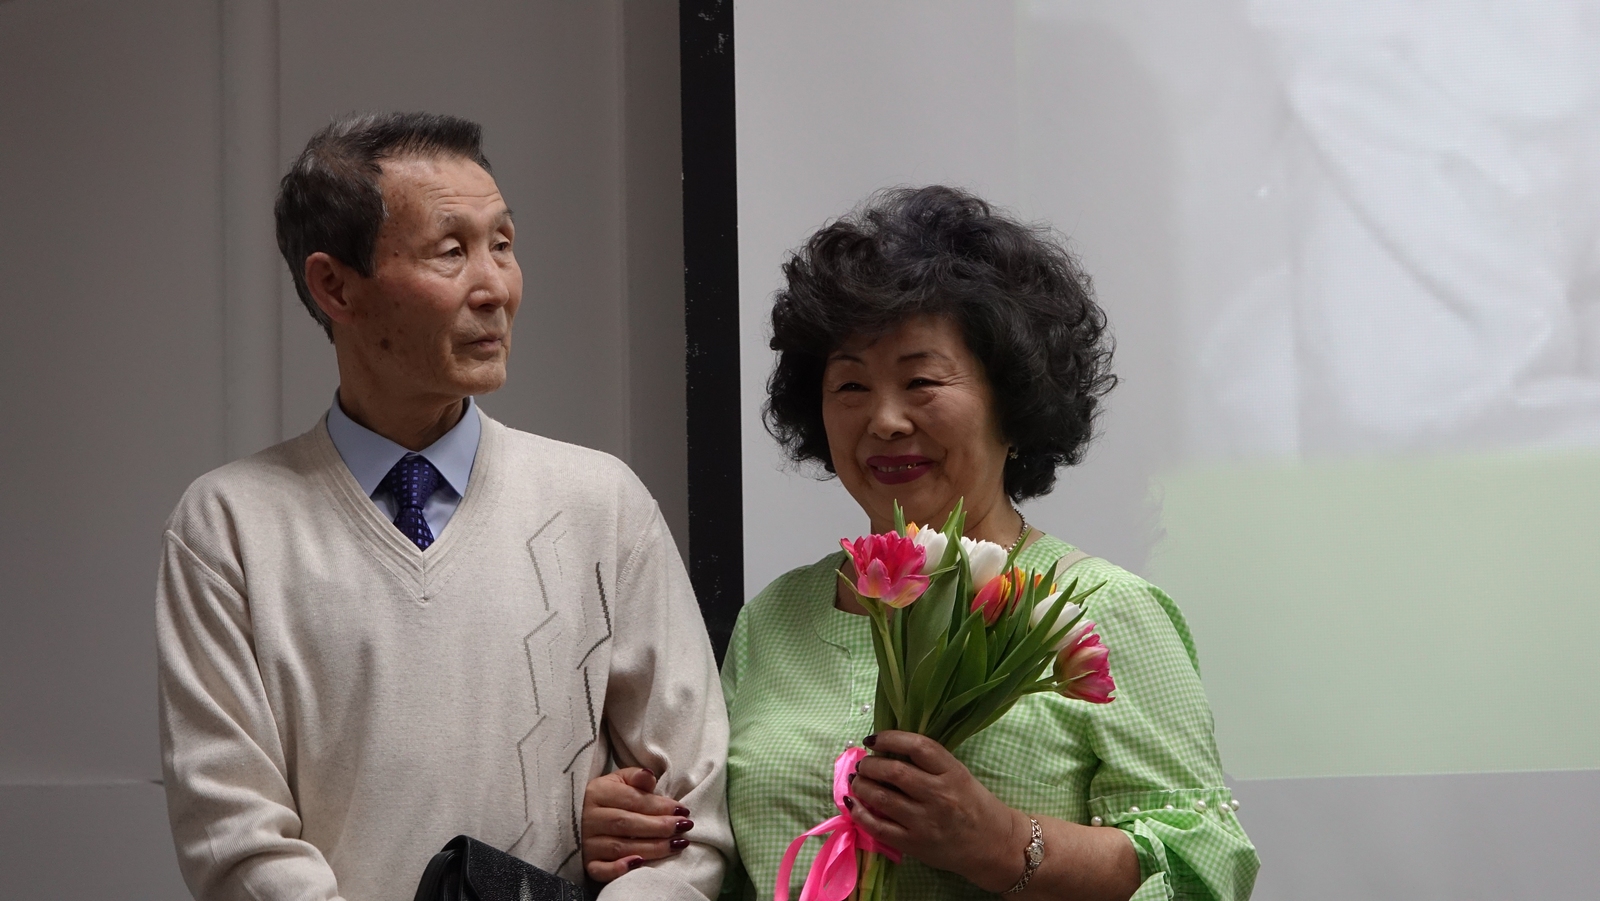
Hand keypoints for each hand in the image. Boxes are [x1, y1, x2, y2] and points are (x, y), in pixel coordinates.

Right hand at [581, 767, 695, 881]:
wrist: (576, 816)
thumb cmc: (606, 797)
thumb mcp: (618, 780)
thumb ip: (636, 776)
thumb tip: (650, 775)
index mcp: (597, 793)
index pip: (632, 800)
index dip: (659, 806)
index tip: (682, 810)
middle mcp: (589, 818)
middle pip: (627, 823)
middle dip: (660, 827)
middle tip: (684, 827)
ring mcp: (586, 842)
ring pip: (620, 847)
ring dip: (652, 848)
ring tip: (677, 845)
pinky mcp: (586, 862)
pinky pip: (600, 870)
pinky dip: (618, 869)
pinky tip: (639, 864)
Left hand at [847, 731, 1030, 893]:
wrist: (993, 845)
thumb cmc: (973, 804)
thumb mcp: (959, 774)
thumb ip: (929, 763)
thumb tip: (886, 750)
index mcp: (953, 772)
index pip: (918, 746)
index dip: (890, 738)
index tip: (873, 739)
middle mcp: (939, 795)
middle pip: (894, 772)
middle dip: (870, 765)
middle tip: (863, 764)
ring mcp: (926, 821)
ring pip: (882, 798)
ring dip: (862, 786)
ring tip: (858, 781)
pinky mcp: (915, 844)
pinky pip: (879, 827)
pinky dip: (860, 814)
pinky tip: (853, 804)